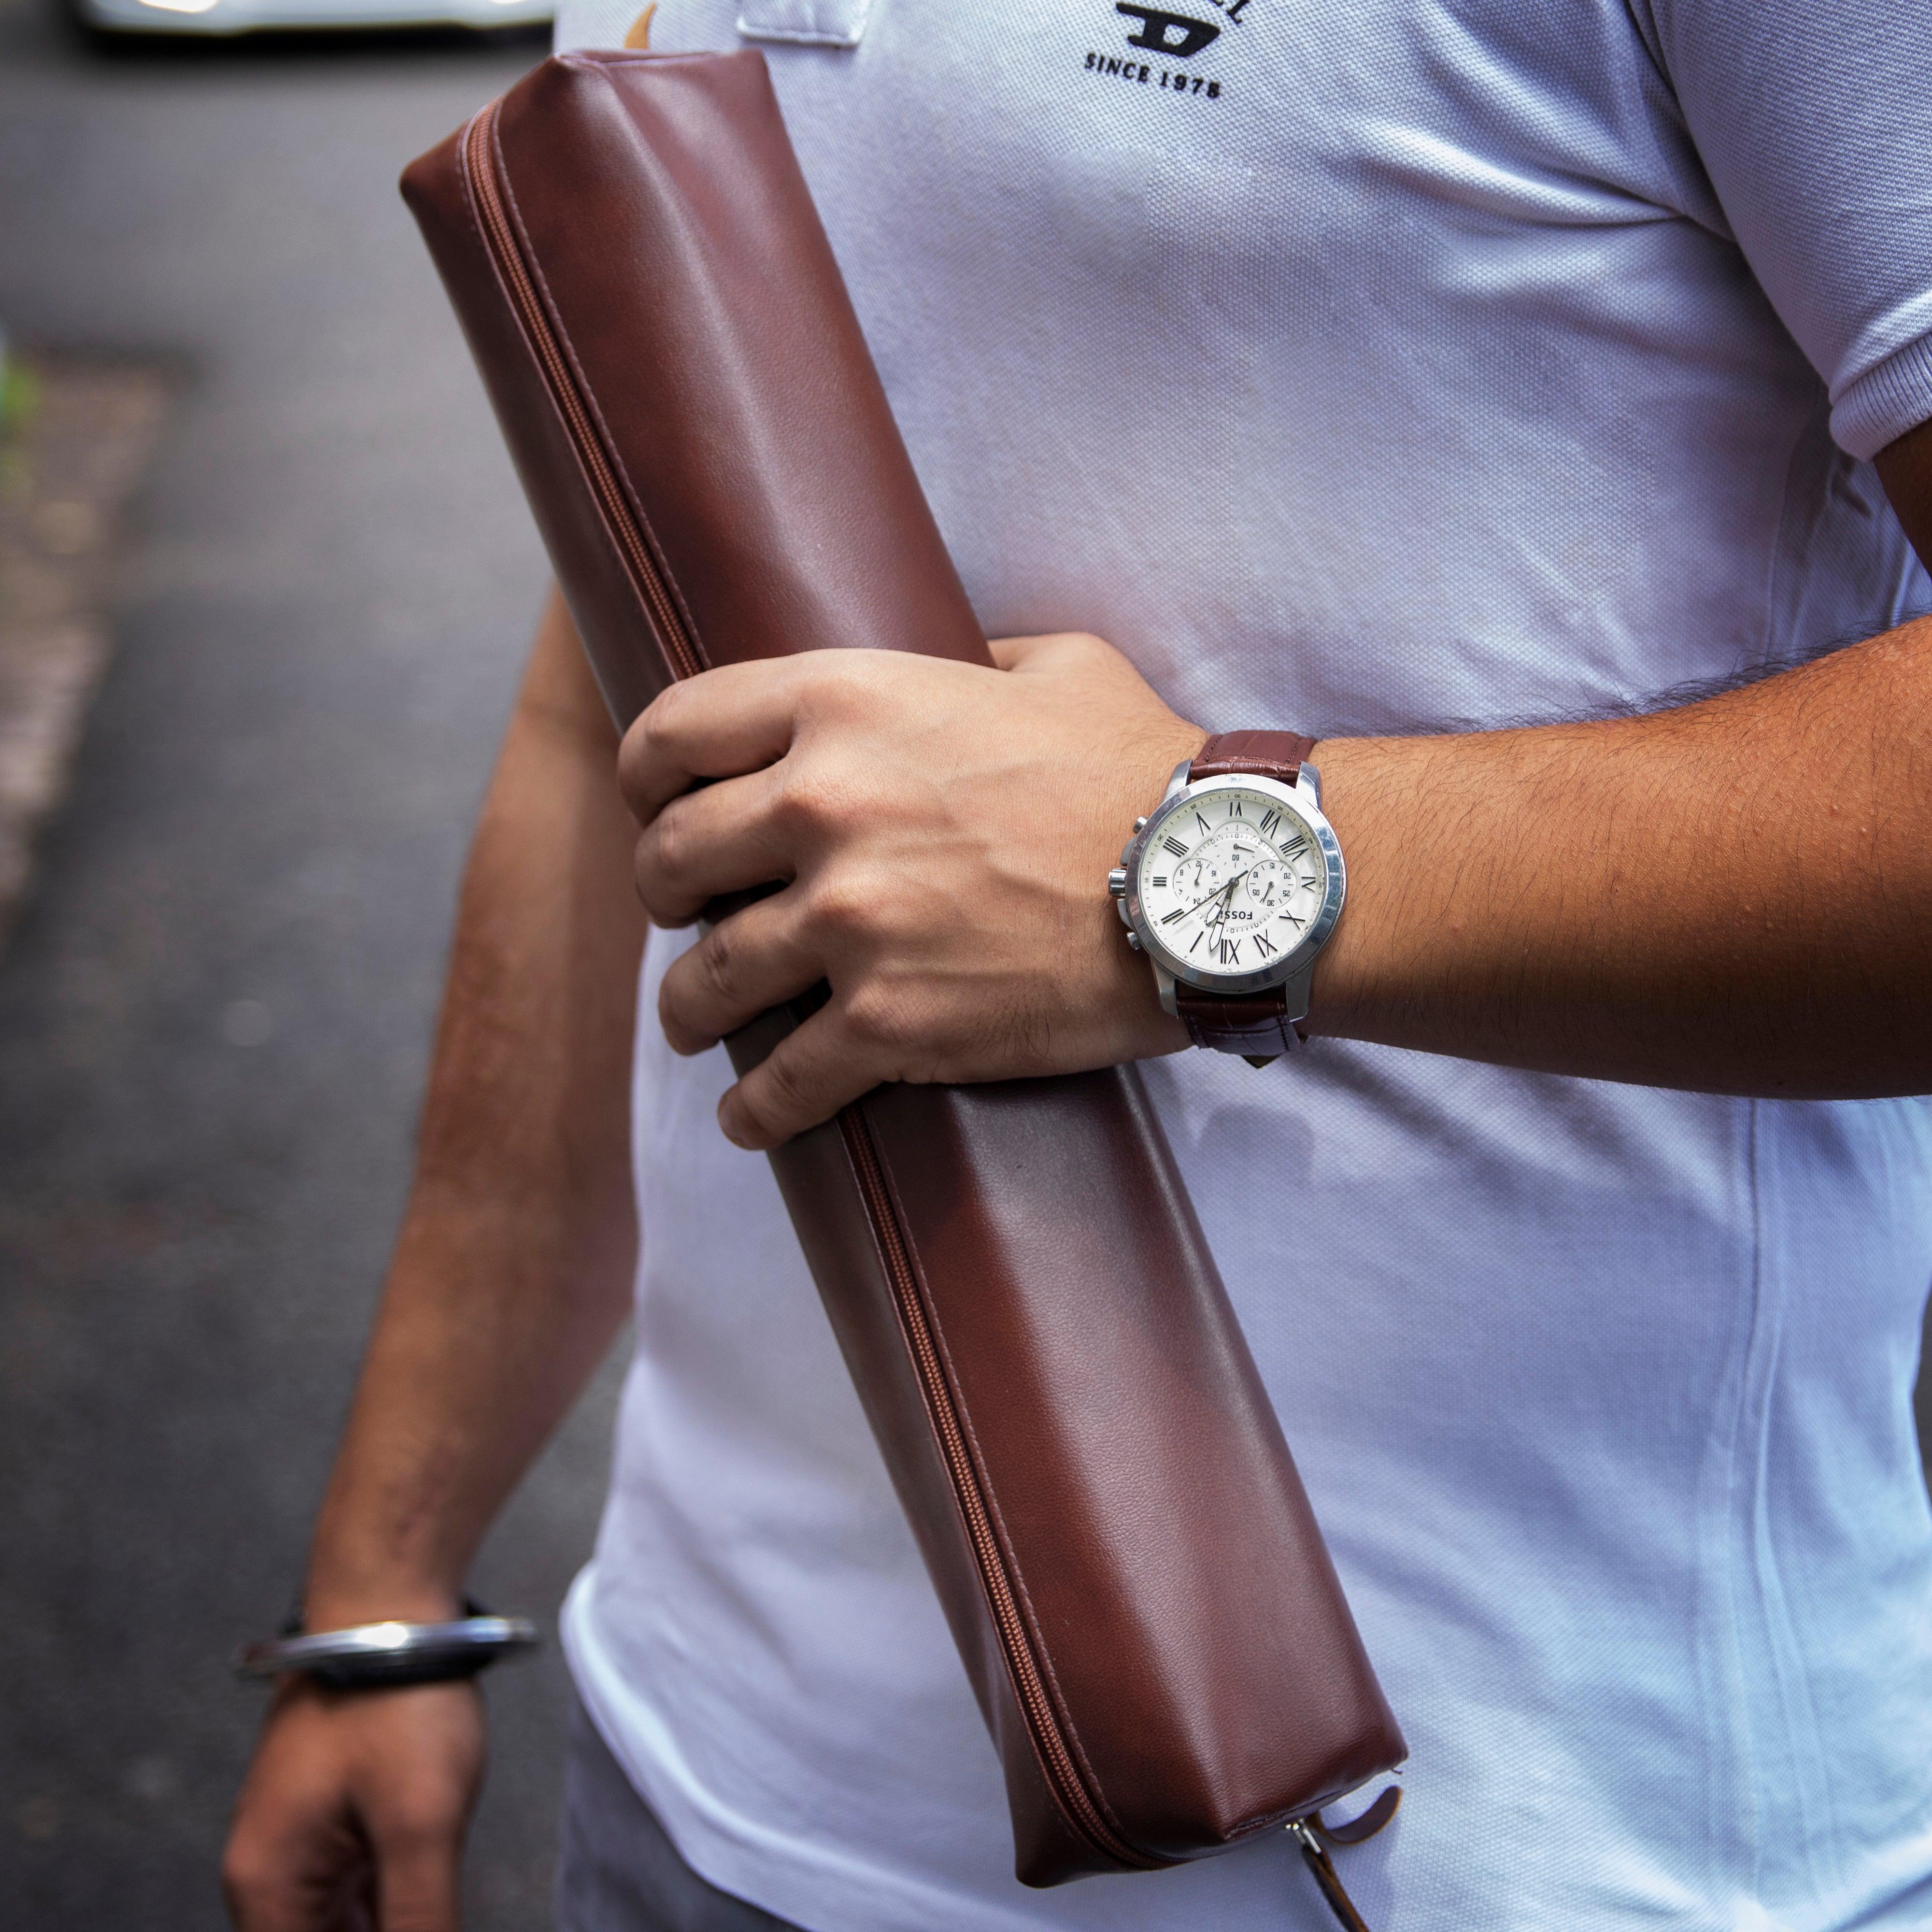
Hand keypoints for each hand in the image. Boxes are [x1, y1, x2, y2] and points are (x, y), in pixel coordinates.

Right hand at [223, 1678, 483, 1931]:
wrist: (389, 1604)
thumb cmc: (394, 1697)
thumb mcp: (420, 1824)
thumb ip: (419, 1922)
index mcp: (267, 1888)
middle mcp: (272, 1874)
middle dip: (386, 1929)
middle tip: (428, 1904)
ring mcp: (304, 1843)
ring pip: (347, 1923)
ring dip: (392, 1919)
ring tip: (429, 1889)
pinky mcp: (338, 1817)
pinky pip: (361, 1888)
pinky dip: (396, 1900)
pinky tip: (433, 1888)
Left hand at [619, 632, 1202, 1147]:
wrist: (1214, 882)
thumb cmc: (1141, 765)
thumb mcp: (1048, 666)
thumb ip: (967, 654)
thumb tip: (944, 660)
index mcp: (846, 700)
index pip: (675, 731)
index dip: (645, 777)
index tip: (653, 806)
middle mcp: (823, 806)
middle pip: (671, 860)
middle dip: (663, 893)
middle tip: (683, 913)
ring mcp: (849, 922)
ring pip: (705, 978)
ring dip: (688, 1006)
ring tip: (697, 1021)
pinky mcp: (889, 1023)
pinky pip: (779, 1082)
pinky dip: (753, 1110)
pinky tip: (747, 1117)